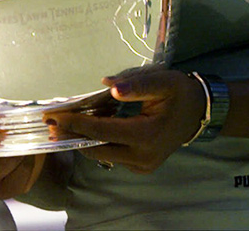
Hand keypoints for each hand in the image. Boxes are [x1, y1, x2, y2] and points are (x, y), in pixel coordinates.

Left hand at [44, 67, 205, 173]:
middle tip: (49, 122)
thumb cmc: (179, 93)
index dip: (75, 124)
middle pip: (97, 148)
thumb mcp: (162, 81)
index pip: (102, 132)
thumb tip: (108, 84)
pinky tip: (90, 125)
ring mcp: (142, 165)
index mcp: (147, 135)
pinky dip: (98, 142)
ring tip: (64, 122)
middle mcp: (143, 156)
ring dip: (83, 139)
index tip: (53, 118)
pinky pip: (112, 155)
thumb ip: (136, 84)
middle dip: (72, 135)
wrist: (198, 111)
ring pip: (102, 154)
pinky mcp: (141, 166)